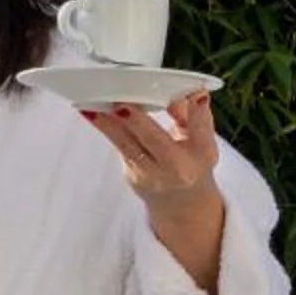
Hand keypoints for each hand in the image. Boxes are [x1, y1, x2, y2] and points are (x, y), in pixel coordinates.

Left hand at [82, 89, 221, 206]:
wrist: (180, 201)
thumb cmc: (191, 164)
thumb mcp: (203, 141)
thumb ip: (197, 117)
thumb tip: (190, 93)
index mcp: (202, 154)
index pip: (198, 129)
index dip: (192, 113)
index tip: (185, 96)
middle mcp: (176, 167)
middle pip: (154, 139)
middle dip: (136, 120)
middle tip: (121, 102)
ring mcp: (151, 174)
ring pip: (128, 145)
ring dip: (109, 124)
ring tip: (93, 107)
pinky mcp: (131, 175)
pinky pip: (119, 148)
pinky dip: (106, 129)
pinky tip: (92, 114)